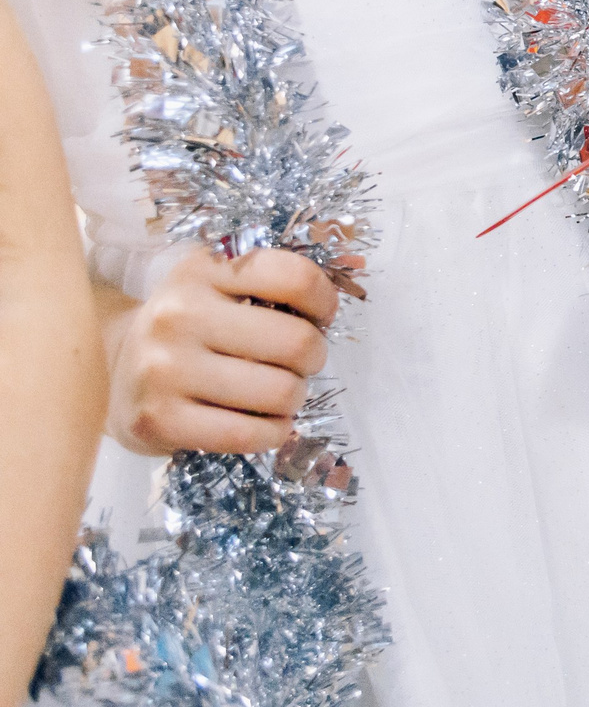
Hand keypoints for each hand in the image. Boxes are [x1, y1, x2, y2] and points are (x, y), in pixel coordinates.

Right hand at [99, 246, 340, 455]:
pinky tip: (262, 423)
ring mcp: (163, 369)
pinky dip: (272, 432)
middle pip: (297, 342)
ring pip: (281, 392)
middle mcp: (177, 315)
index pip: (295, 278)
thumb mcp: (220, 286)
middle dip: (312, 358)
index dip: (324, 301)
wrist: (116, 374)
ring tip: (275, 393)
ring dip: (293, 398)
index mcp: (201, 272)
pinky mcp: (158, 420)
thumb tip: (353, 272)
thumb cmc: (191, 328)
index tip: (318, 317)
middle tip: (296, 364)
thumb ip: (274, 280)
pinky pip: (250, 435)